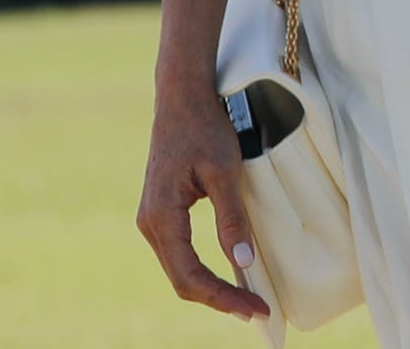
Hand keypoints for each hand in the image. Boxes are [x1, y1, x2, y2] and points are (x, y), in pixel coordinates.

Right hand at [137, 82, 268, 322]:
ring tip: (246, 300)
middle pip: (182, 280)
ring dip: (211, 288)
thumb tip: (244, 263)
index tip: (255, 308)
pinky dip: (203, 270)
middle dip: (219, 299)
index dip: (223, 297)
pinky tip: (227, 276)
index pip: (190, 276)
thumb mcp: (225, 170)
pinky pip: (180, 254)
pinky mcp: (163, 213)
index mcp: (161, 218)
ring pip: (179, 269)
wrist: (182, 98)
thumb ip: (231, 218)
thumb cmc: (205, 128)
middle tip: (258, 310)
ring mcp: (154, 220)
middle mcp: (151, 225)